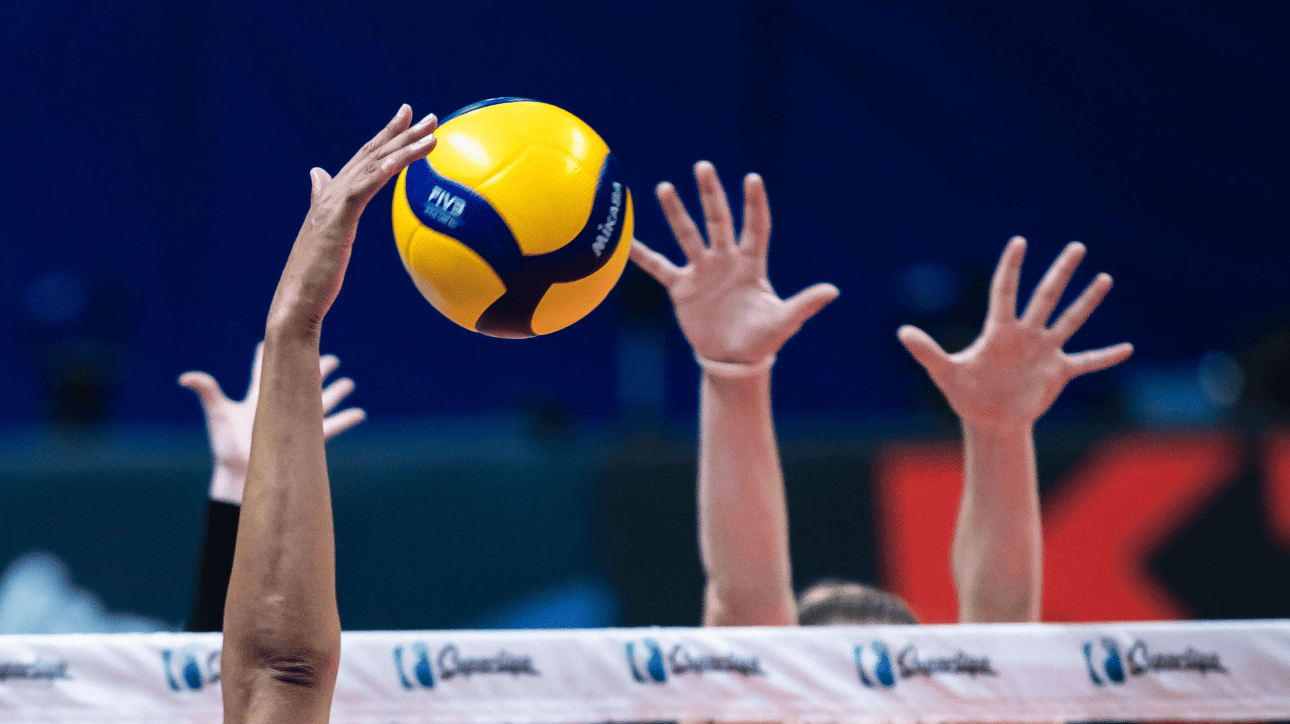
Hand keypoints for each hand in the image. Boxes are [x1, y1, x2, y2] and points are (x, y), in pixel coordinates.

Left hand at [179, 342, 365, 503]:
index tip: (280, 335)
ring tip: (349, 382)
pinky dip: (346, 419)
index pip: (267, 369)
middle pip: (301, 382)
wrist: (239, 479)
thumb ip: (207, 392)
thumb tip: (185, 377)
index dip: (271, 352)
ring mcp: (294, 424)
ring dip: (335, 392)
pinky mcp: (304, 441)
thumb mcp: (218, 415)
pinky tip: (359, 413)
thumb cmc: (226, 448)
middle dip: (315, 368)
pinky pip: (331, 428)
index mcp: (259, 397)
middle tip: (331, 357)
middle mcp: (280, 408)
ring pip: (319, 403)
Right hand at [267, 104, 436, 337]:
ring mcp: (332, 203)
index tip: (405, 119)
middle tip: (423, 114)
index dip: (384, 137)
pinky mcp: (337, 217)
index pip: (362, 159)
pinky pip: (366, 186)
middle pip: (370, 153)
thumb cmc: (313, 278)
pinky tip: (406, 157)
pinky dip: (387, 168)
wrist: (295, 300)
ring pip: (373, 165)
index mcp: (330, 197)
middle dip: (397, 131)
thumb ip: (326, 204)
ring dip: (404, 145)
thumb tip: (317, 175)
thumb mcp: (326, 236)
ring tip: (431, 131)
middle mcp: (330, 192)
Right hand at [630, 161, 838, 365]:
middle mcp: (726, 261)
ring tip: (664, 187)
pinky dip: (643, 256)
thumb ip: (804, 304)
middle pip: (717, 220)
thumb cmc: (762, 339)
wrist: (734, 359)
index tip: (752, 178)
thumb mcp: (783, 322)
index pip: (755, 227)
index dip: (754, 204)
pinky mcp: (682, 287)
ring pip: (687, 235)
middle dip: (710, 194)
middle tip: (703, 166)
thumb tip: (833, 290)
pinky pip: (659, 267)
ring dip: (676, 212)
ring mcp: (702, 271)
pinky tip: (625, 243)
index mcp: (752, 265)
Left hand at [898, 237, 1132, 432]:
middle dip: (1061, 272)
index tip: (1019, 242)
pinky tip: (1128, 348)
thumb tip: (901, 332)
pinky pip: (1086, 362)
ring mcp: (1044, 352)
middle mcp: (1025, 334)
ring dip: (1087, 301)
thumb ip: (927, 352)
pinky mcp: (1057, 373)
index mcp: (999, 330)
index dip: (1011, 268)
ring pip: (1069, 320)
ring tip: (1105, 278)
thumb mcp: (945, 373)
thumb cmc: (965, 393)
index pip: (1005, 291)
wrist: (988, 420)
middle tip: (1076, 246)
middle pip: (1045, 297)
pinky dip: (1105, 357)